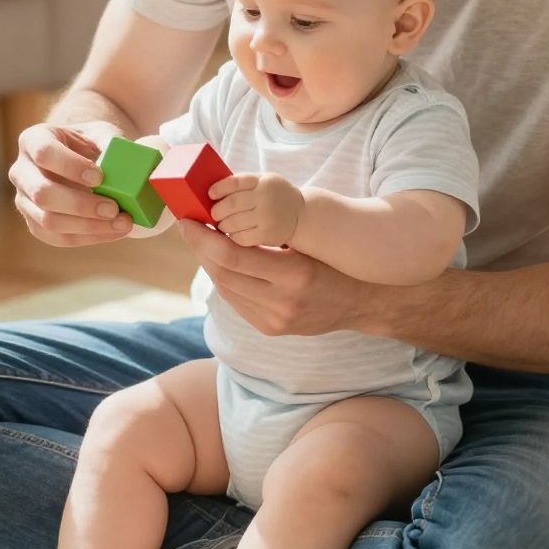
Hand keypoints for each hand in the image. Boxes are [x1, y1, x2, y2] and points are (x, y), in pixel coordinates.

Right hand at [9, 120, 134, 246]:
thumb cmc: (89, 144)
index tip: (100, 177)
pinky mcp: (35, 223)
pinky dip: (89, 237)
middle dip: (80, 205)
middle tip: (113, 208)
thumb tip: (130, 161)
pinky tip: (113, 231)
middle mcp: (21, 171)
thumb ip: (111, 143)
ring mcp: (24, 200)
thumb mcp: (100, 133)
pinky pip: (58, 238)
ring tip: (121, 223)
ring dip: (88, 226)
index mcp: (33, 140)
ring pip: (48, 221)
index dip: (70, 166)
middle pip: (42, 193)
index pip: (44, 153)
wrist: (80, 159)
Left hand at [180, 220, 378, 335]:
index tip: (187, 221)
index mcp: (295, 274)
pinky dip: (224, 280)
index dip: (204, 238)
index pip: (233, 256)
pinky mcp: (270, 329)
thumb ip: (269, 235)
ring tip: (201, 241)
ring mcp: (275, 321)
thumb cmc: (334, 261)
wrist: (360, 302)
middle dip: (201, 248)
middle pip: (224, 274)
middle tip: (188, 227)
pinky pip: (236, 302)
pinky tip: (219, 263)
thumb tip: (224, 218)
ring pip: (226, 289)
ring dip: (209, 264)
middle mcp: (283, 302)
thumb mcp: (308, 242)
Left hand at [207, 171, 303, 247]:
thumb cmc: (274, 196)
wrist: (300, 215)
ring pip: (233, 222)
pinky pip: (240, 237)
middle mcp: (265, 198)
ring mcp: (267, 217)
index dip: (219, 188)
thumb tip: (210, 192)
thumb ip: (242, 184)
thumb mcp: (264, 181)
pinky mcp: (267, 234)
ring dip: (222, 225)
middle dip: (217, 211)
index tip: (210, 194)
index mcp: (263, 182)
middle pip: (231, 204)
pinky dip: (232, 236)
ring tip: (222, 224)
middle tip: (214, 214)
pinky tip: (232, 234)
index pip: (235, 182)